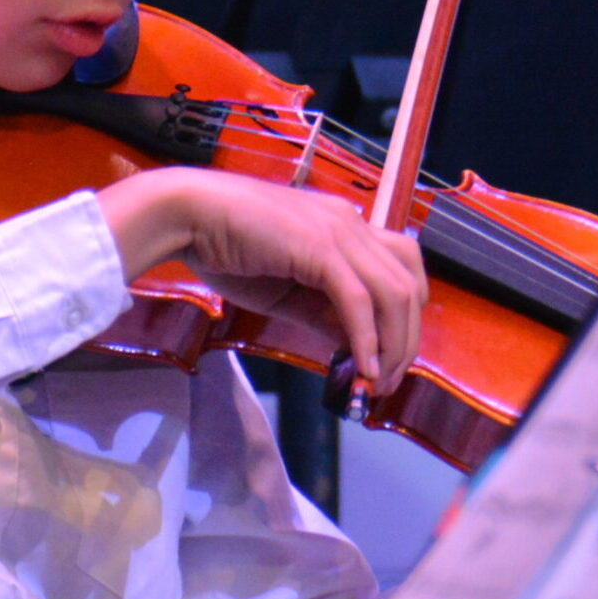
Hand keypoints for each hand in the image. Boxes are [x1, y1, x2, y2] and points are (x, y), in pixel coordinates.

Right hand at [98, 169, 426, 393]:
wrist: (188, 215)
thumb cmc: (227, 246)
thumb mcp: (286, 290)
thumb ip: (323, 312)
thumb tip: (356, 347)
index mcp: (346, 225)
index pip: (402, 270)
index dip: (405, 319)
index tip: (387, 362)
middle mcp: (351, 222)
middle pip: (409, 284)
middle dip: (407, 340)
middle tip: (386, 383)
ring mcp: (338, 231)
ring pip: (394, 293)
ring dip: (393, 346)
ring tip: (375, 383)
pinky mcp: (318, 247)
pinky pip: (357, 300)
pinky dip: (366, 339)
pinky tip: (359, 369)